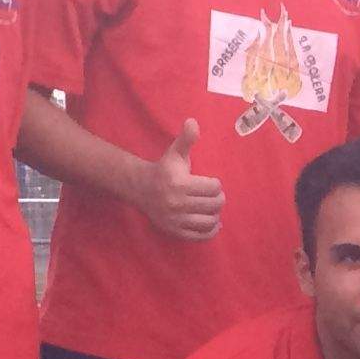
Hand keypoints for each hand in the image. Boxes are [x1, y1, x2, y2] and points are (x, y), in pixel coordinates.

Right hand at [136, 120, 223, 239]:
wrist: (141, 188)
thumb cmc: (164, 169)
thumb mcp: (175, 152)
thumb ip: (186, 139)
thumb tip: (193, 121)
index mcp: (179, 183)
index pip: (214, 187)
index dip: (215, 184)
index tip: (210, 182)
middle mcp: (176, 203)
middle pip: (214, 204)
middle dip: (218, 199)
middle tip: (214, 195)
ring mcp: (175, 219)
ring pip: (210, 221)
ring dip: (216, 214)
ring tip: (212, 208)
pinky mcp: (174, 231)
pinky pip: (200, 236)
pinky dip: (211, 231)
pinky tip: (213, 223)